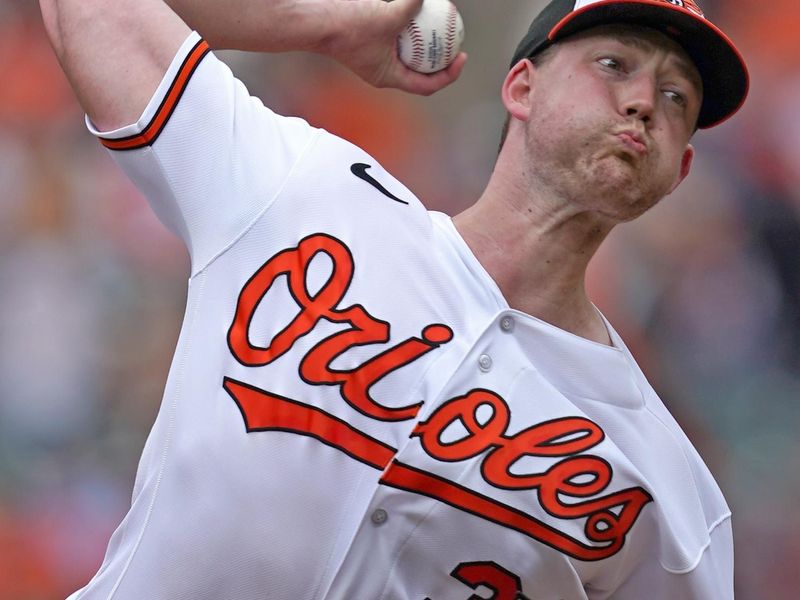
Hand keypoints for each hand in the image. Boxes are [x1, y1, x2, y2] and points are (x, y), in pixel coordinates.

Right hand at [318, 0, 466, 94]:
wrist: (318, 21)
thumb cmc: (349, 26)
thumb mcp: (389, 15)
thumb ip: (413, 6)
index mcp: (389, 77)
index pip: (427, 85)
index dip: (449, 75)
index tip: (461, 56)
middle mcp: (383, 72)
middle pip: (420, 73)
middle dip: (441, 61)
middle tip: (456, 45)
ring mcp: (376, 58)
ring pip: (409, 56)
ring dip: (426, 45)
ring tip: (442, 29)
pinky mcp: (370, 42)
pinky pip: (397, 39)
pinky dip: (410, 30)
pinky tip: (420, 13)